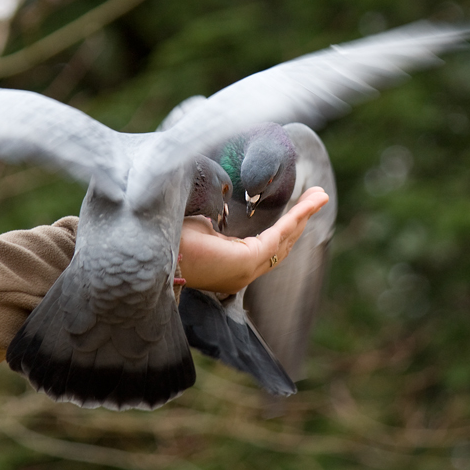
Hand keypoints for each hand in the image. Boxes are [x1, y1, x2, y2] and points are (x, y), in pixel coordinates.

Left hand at [178, 187, 329, 294]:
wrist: (149, 247)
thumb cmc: (167, 236)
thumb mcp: (199, 221)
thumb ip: (217, 216)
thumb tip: (225, 205)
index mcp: (230, 266)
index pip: (267, 247)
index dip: (286, 228)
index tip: (300, 210)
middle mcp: (241, 273)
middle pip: (282, 245)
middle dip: (302, 220)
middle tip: (318, 197)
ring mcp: (244, 270)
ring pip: (284, 240)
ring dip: (303, 217)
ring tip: (320, 196)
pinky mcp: (245, 261)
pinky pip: (278, 237)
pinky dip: (296, 218)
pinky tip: (308, 204)